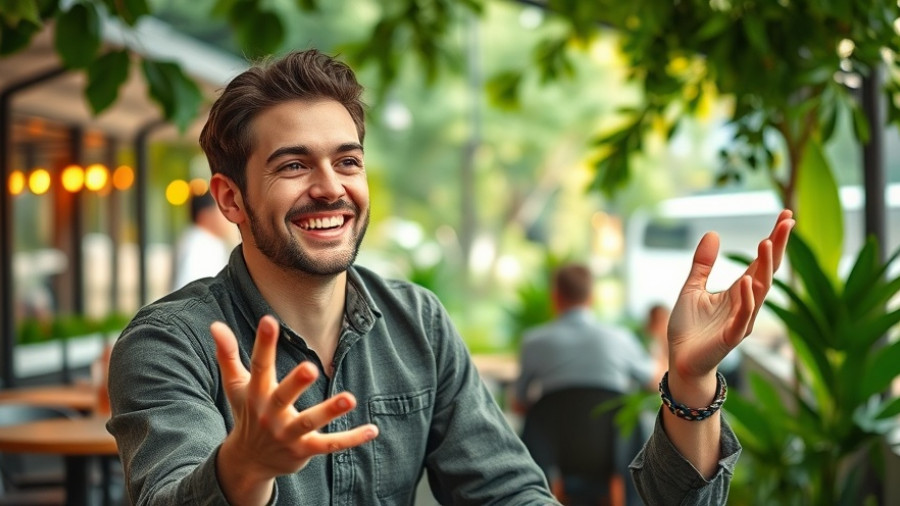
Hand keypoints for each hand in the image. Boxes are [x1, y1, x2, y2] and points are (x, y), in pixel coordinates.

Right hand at [211, 315, 377, 500]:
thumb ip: (228, 354)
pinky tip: (372, 430)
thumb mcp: (236, 385)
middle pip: (283, 397)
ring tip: (350, 398)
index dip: (264, 343)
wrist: (248, 461)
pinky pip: (330, 445)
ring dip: (329, 411)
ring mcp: (288, 434)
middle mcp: (270, 414)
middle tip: (311, 367)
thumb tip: (215, 324)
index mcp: (256, 394)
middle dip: (296, 383)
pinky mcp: (304, 450)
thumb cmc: (246, 413)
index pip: (259, 366)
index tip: (269, 320)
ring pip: (309, 422)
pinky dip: (351, 439)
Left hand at [667, 210, 793, 382]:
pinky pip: (743, 316)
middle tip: (787, 221)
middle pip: (767, 272)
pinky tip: (747, 280)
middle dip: (777, 247)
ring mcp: (741, 321)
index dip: (774, 240)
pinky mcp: (730, 337)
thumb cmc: (689, 328)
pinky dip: (746, 298)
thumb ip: (703, 264)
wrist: (680, 360)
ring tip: (766, 243)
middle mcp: (746, 304)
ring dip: (763, 268)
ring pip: (759, 291)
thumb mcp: (692, 288)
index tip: (786, 216)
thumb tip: (713, 233)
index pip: (760, 262)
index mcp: (738, 292)